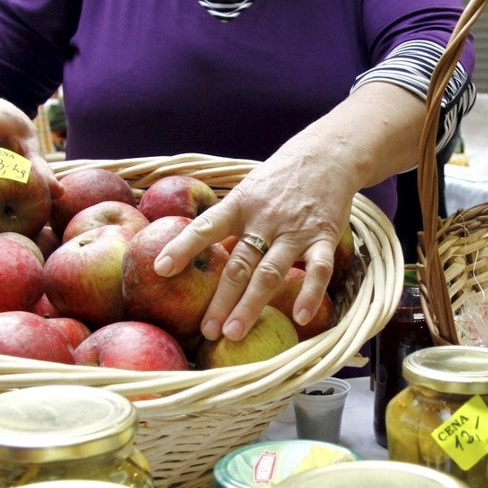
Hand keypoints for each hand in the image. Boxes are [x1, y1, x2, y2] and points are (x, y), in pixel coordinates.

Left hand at [153, 140, 355, 341]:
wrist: (327, 154)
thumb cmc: (279, 177)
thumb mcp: (247, 190)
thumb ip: (229, 221)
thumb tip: (199, 254)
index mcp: (240, 205)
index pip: (206, 227)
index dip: (182, 247)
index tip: (161, 269)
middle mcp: (264, 219)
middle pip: (239, 263)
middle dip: (221, 299)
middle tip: (207, 330)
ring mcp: (295, 230)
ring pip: (271, 272)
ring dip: (251, 305)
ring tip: (234, 333)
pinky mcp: (324, 237)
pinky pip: (318, 270)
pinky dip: (310, 293)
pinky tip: (300, 317)